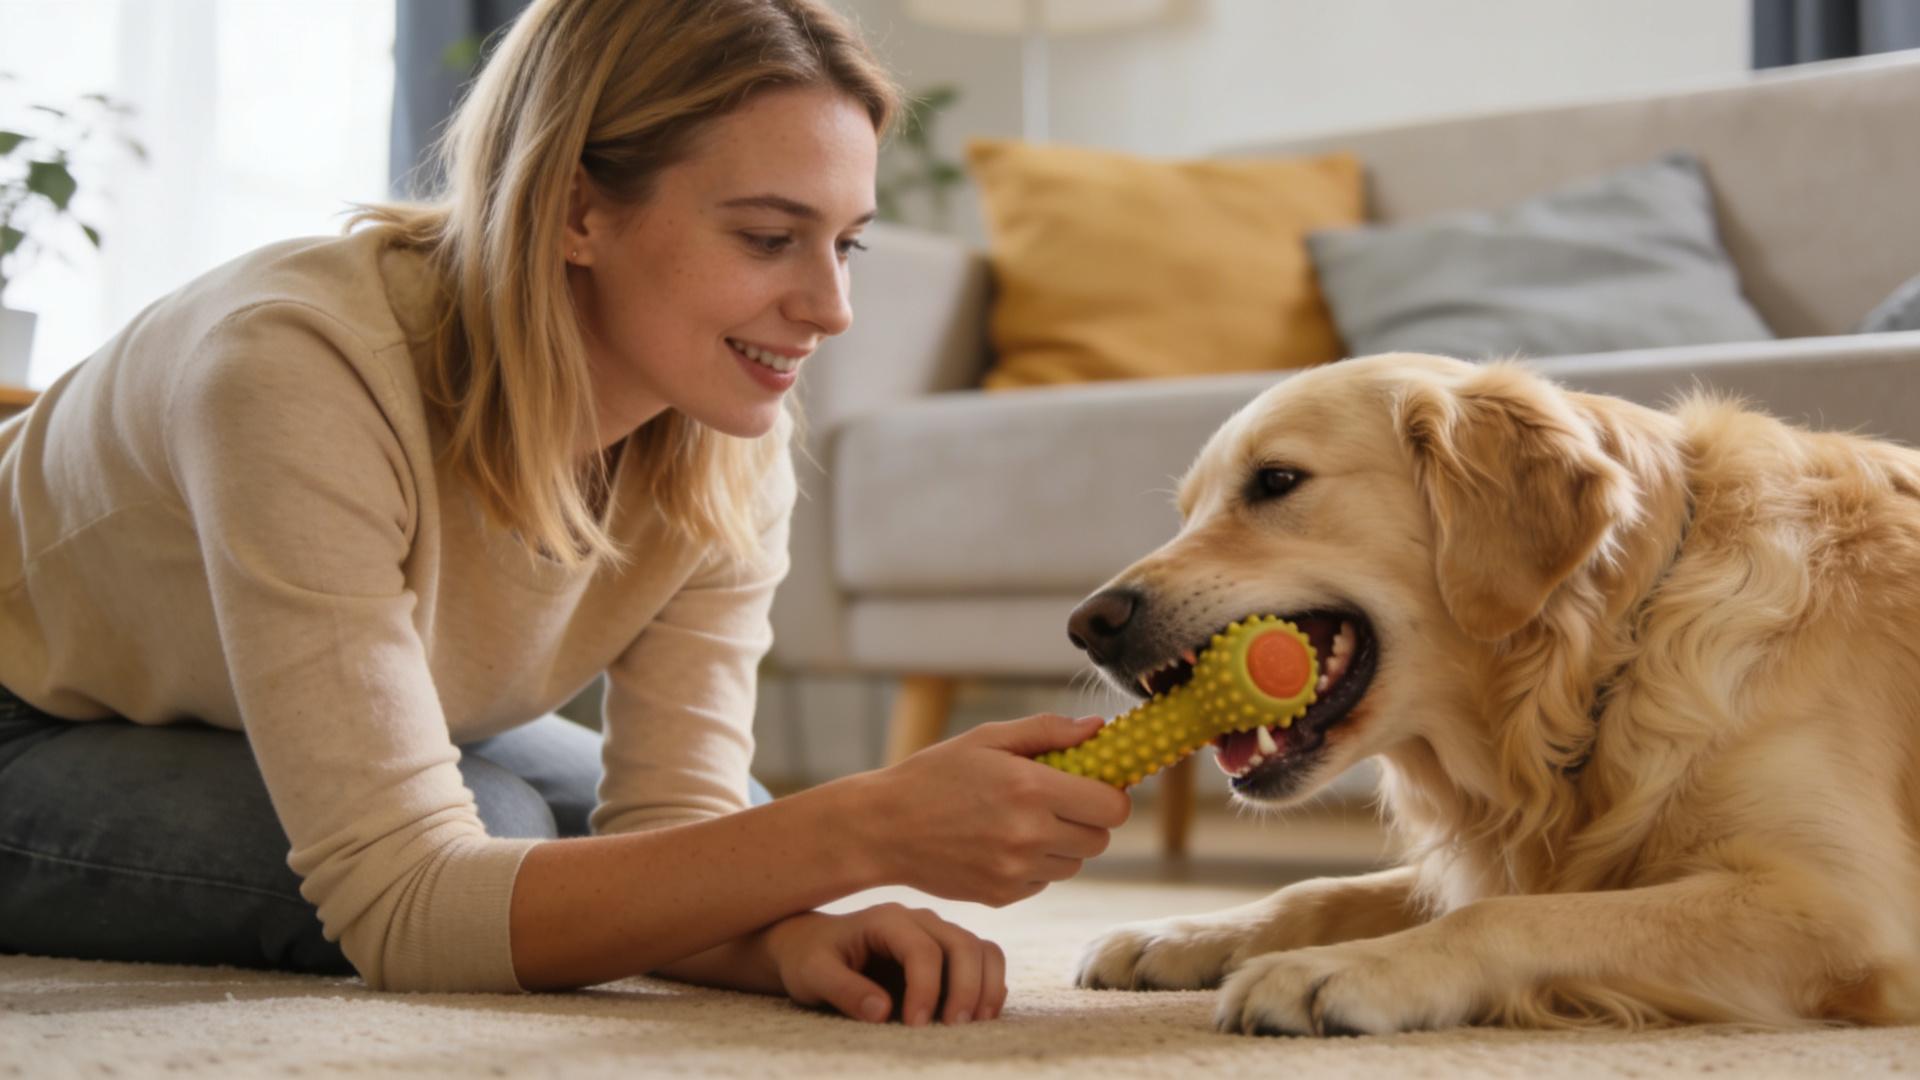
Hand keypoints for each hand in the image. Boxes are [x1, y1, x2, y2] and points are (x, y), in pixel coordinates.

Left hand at [765, 904, 1006, 1024]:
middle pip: (963, 944)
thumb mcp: (811, 975)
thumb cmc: (809, 959)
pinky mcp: (946, 952)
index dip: (926, 989)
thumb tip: (882, 1010)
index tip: (915, 1026)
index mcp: (887, 920)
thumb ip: (843, 990)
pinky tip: (978, 1016)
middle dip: (966, 989)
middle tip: (952, 1029)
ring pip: (982, 949)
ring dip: (986, 986)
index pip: (922, 949)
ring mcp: (937, 933)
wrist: (810, 947)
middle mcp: (919, 920)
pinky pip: (983, 961)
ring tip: (975, 1024)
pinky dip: (989, 986)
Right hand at [849, 713, 1131, 905]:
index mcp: (1031, 789)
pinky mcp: (1003, 897)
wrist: (883, 829)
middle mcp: (1029, 836)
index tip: (1093, 784)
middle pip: (1100, 838)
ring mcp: (1016, 872)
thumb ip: (1047, 730)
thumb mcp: (987, 739)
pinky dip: (1035, 865)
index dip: (1111, 794)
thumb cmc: (934, 775)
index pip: (1113, 807)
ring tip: (1023, 821)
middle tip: (1058, 801)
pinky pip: (1044, 881)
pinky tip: (1001, 843)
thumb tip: (1099, 728)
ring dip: (1063, 843)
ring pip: (1074, 863)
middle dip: (1088, 818)